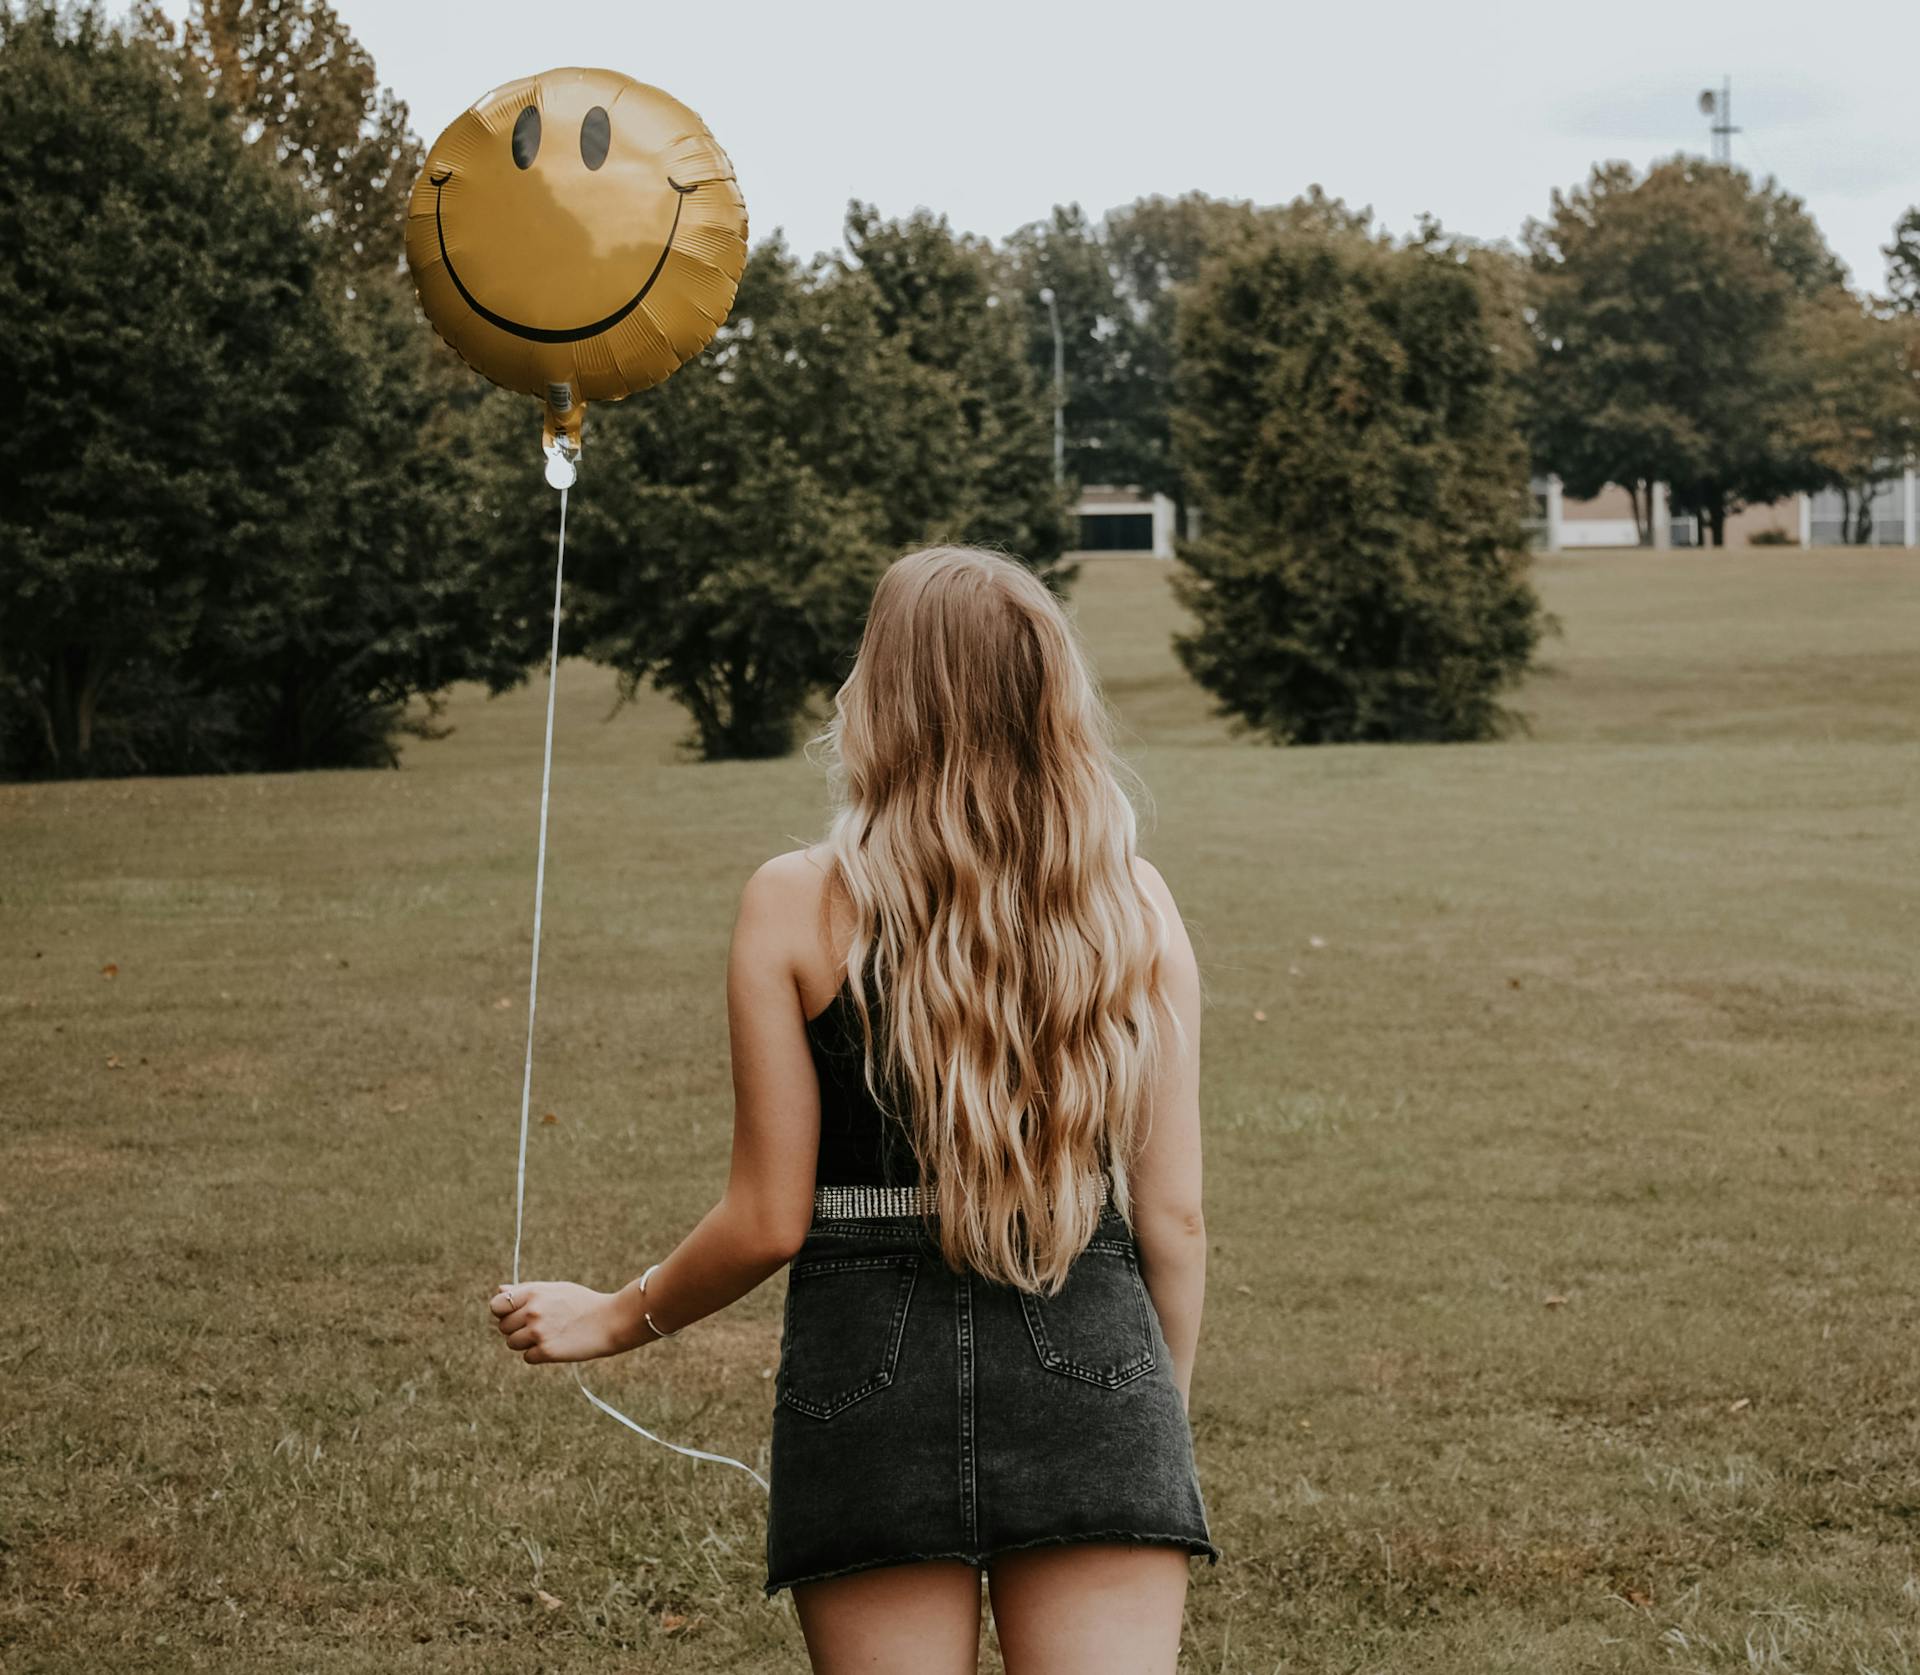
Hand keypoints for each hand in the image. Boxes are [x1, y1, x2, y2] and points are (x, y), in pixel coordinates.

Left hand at [488, 1280, 630, 1364]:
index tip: (514, 1314)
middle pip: (503, 1327)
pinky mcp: (546, 1352)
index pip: (496, 1305)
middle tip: (539, 1326)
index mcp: (533, 1293)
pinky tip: (556, 1345)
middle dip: (516, 1328)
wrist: (610, 1321)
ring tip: (549, 1335)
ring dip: (526, 1343)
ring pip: (512, 1343)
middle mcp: (532, 1312)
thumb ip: (526, 1290)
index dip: (502, 1311)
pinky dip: (538, 1354)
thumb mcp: (556, 1289)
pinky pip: (527, 1357)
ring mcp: (538, 1332)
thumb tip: (500, 1290)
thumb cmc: (582, 1302)